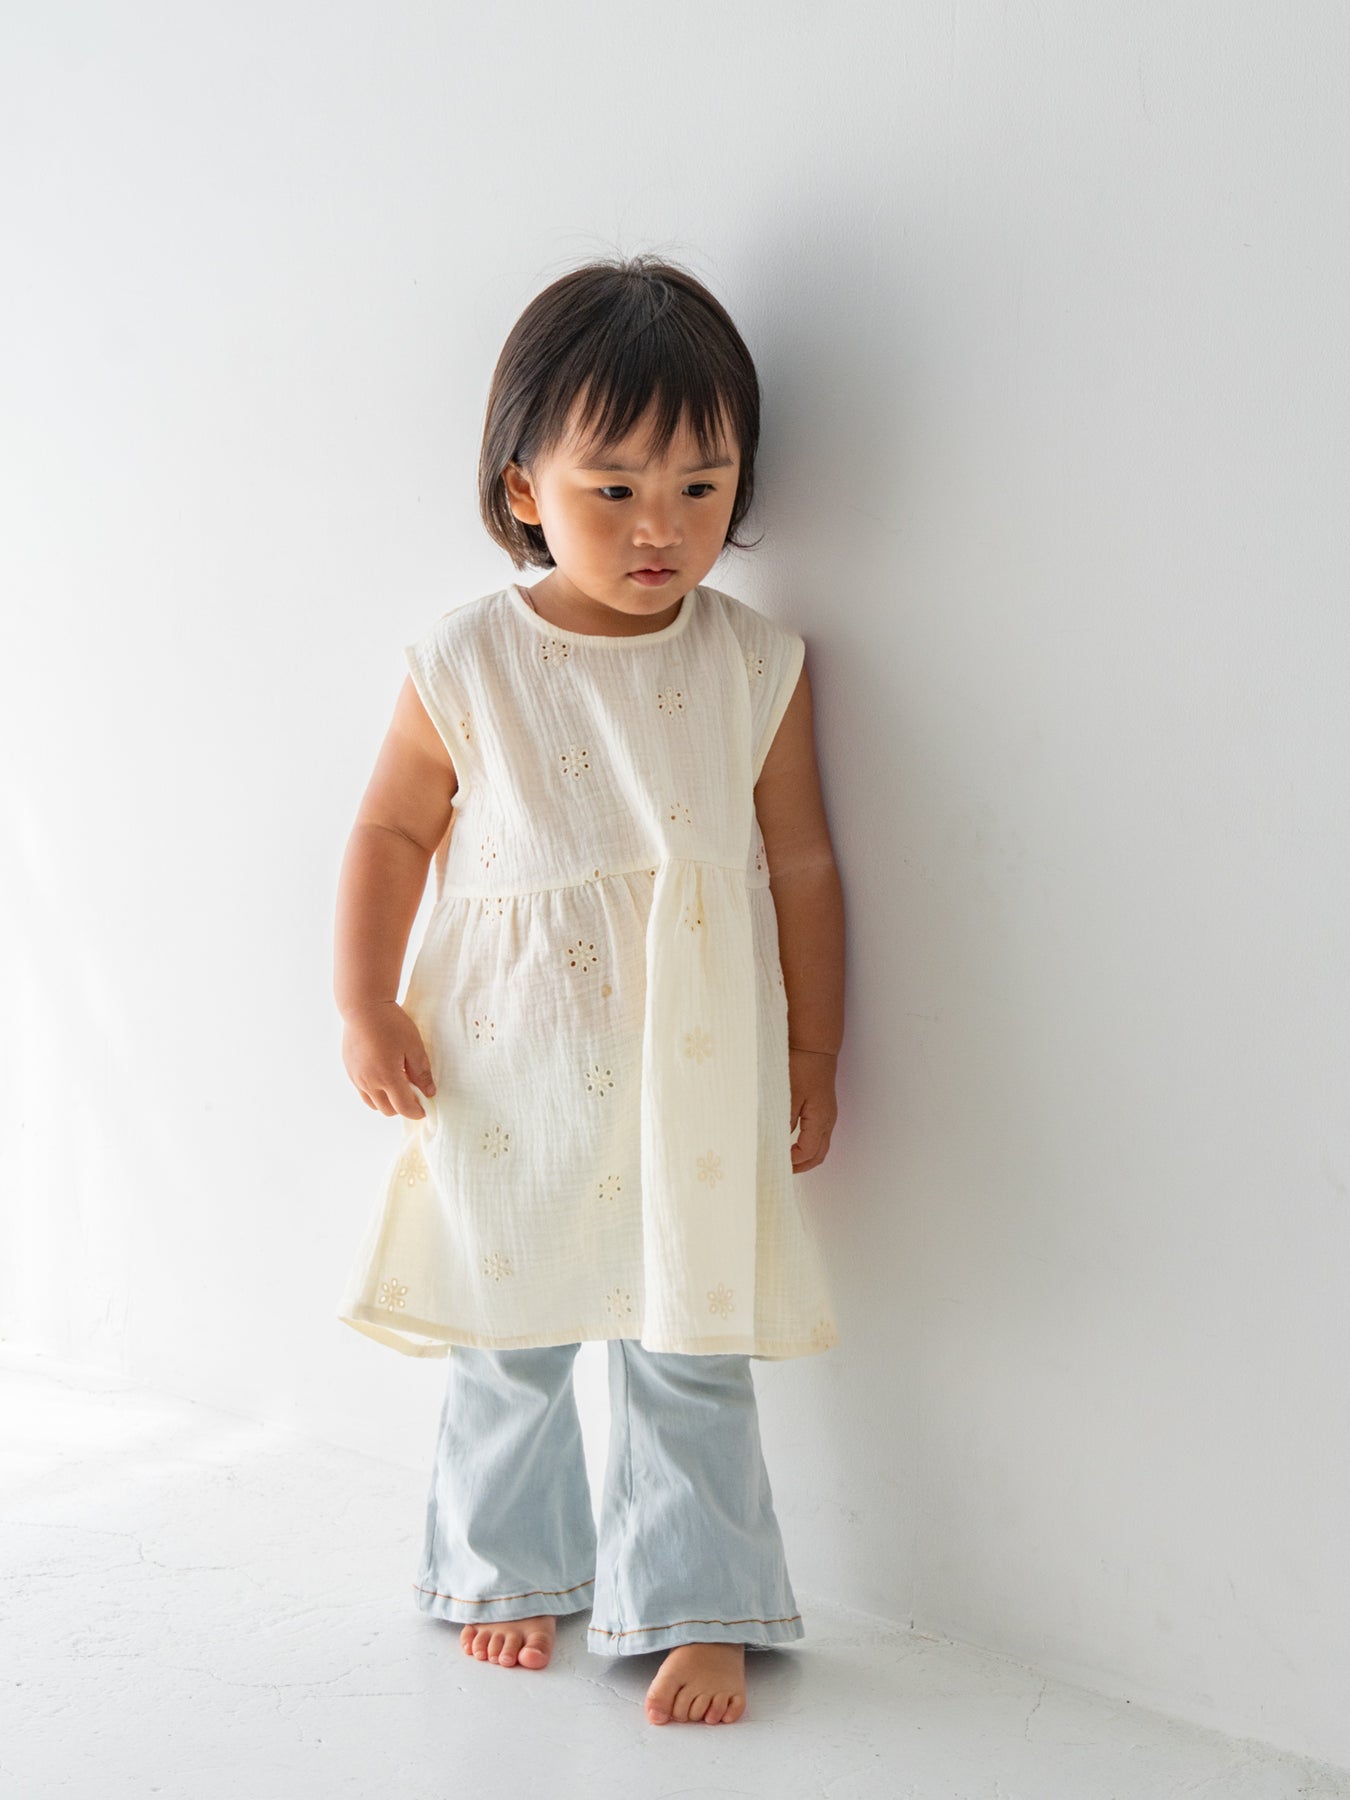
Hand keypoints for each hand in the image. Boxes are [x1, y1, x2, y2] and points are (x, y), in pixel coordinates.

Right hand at [341, 1000, 438, 1119]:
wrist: (363, 1007)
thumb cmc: (391, 1023)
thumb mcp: (414, 1046)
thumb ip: (422, 1072)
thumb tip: (429, 1092)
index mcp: (387, 1077)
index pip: (403, 1108)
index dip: (416, 1112)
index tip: (424, 1110)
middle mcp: (369, 1082)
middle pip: (387, 1110)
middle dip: (402, 1108)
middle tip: (413, 1095)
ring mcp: (356, 1077)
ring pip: (372, 1103)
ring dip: (387, 1101)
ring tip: (398, 1084)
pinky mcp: (349, 1069)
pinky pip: (362, 1091)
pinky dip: (375, 1091)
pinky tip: (383, 1075)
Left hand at [788, 1048, 837, 1171]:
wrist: (814, 1045)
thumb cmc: (801, 1066)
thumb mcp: (787, 1094)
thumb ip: (784, 1121)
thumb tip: (777, 1143)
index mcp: (820, 1120)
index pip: (807, 1153)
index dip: (791, 1162)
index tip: (774, 1163)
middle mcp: (827, 1121)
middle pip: (818, 1155)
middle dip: (800, 1166)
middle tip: (780, 1170)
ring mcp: (826, 1114)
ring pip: (819, 1146)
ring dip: (803, 1156)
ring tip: (783, 1159)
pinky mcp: (822, 1108)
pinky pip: (817, 1135)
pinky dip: (805, 1144)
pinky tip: (789, 1141)